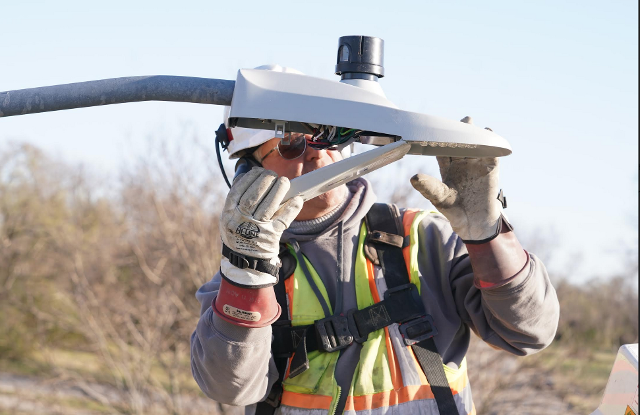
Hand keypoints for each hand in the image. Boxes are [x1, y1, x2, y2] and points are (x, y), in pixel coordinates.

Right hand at [219, 167, 302, 286]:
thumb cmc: (239, 235)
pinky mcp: (271, 237)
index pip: (239, 190)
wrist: (245, 264)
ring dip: (279, 190)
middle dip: (266, 181)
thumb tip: (246, 172)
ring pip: (269, 205)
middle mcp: (240, 222)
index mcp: (228, 214)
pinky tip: (296, 199)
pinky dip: (291, 207)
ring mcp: (256, 230)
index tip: (259, 171)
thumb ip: (236, 197)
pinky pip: (284, 219)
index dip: (251, 178)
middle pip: (254, 196)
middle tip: (274, 175)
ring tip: (284, 182)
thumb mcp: (230, 217)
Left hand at [410, 116, 507, 242]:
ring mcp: (476, 164)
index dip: (438, 139)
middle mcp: (461, 162)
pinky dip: (491, 144)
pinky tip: (489, 134)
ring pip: (475, 144)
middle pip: (459, 142)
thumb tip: (413, 178)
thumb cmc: (454, 211)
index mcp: (447, 167)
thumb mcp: (440, 199)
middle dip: (458, 130)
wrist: (475, 223)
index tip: (434, 129)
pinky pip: (492, 153)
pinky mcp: (490, 169)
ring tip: (471, 124)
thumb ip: (429, 188)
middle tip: (456, 121)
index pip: (441, 149)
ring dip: (474, 133)